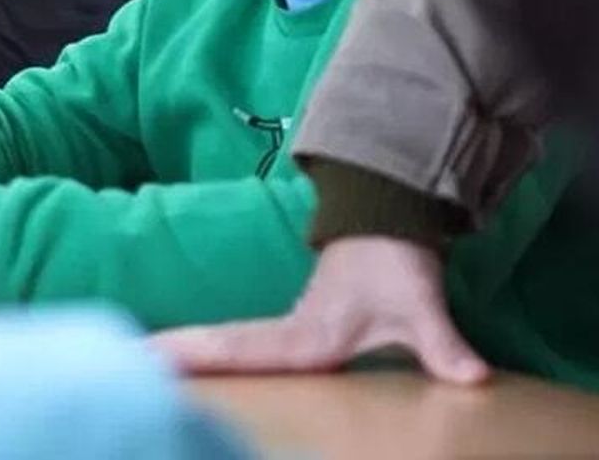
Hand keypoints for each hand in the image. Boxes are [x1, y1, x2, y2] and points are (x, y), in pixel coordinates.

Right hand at [153, 237, 490, 384]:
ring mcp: (287, 328)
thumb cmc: (394, 262)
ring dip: (185, 351)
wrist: (386, 220)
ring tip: (142, 364)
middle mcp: (288, 331)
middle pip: (220, 346)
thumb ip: (441, 345)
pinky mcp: (294, 328)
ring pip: (226, 343)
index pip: (242, 348)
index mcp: (306, 332)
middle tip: (127, 363)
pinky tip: (191, 361)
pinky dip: (210, 350)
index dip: (198, 355)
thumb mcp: (418, 304)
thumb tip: (470, 378)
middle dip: (174, 355)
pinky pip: (241, 344)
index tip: (152, 357)